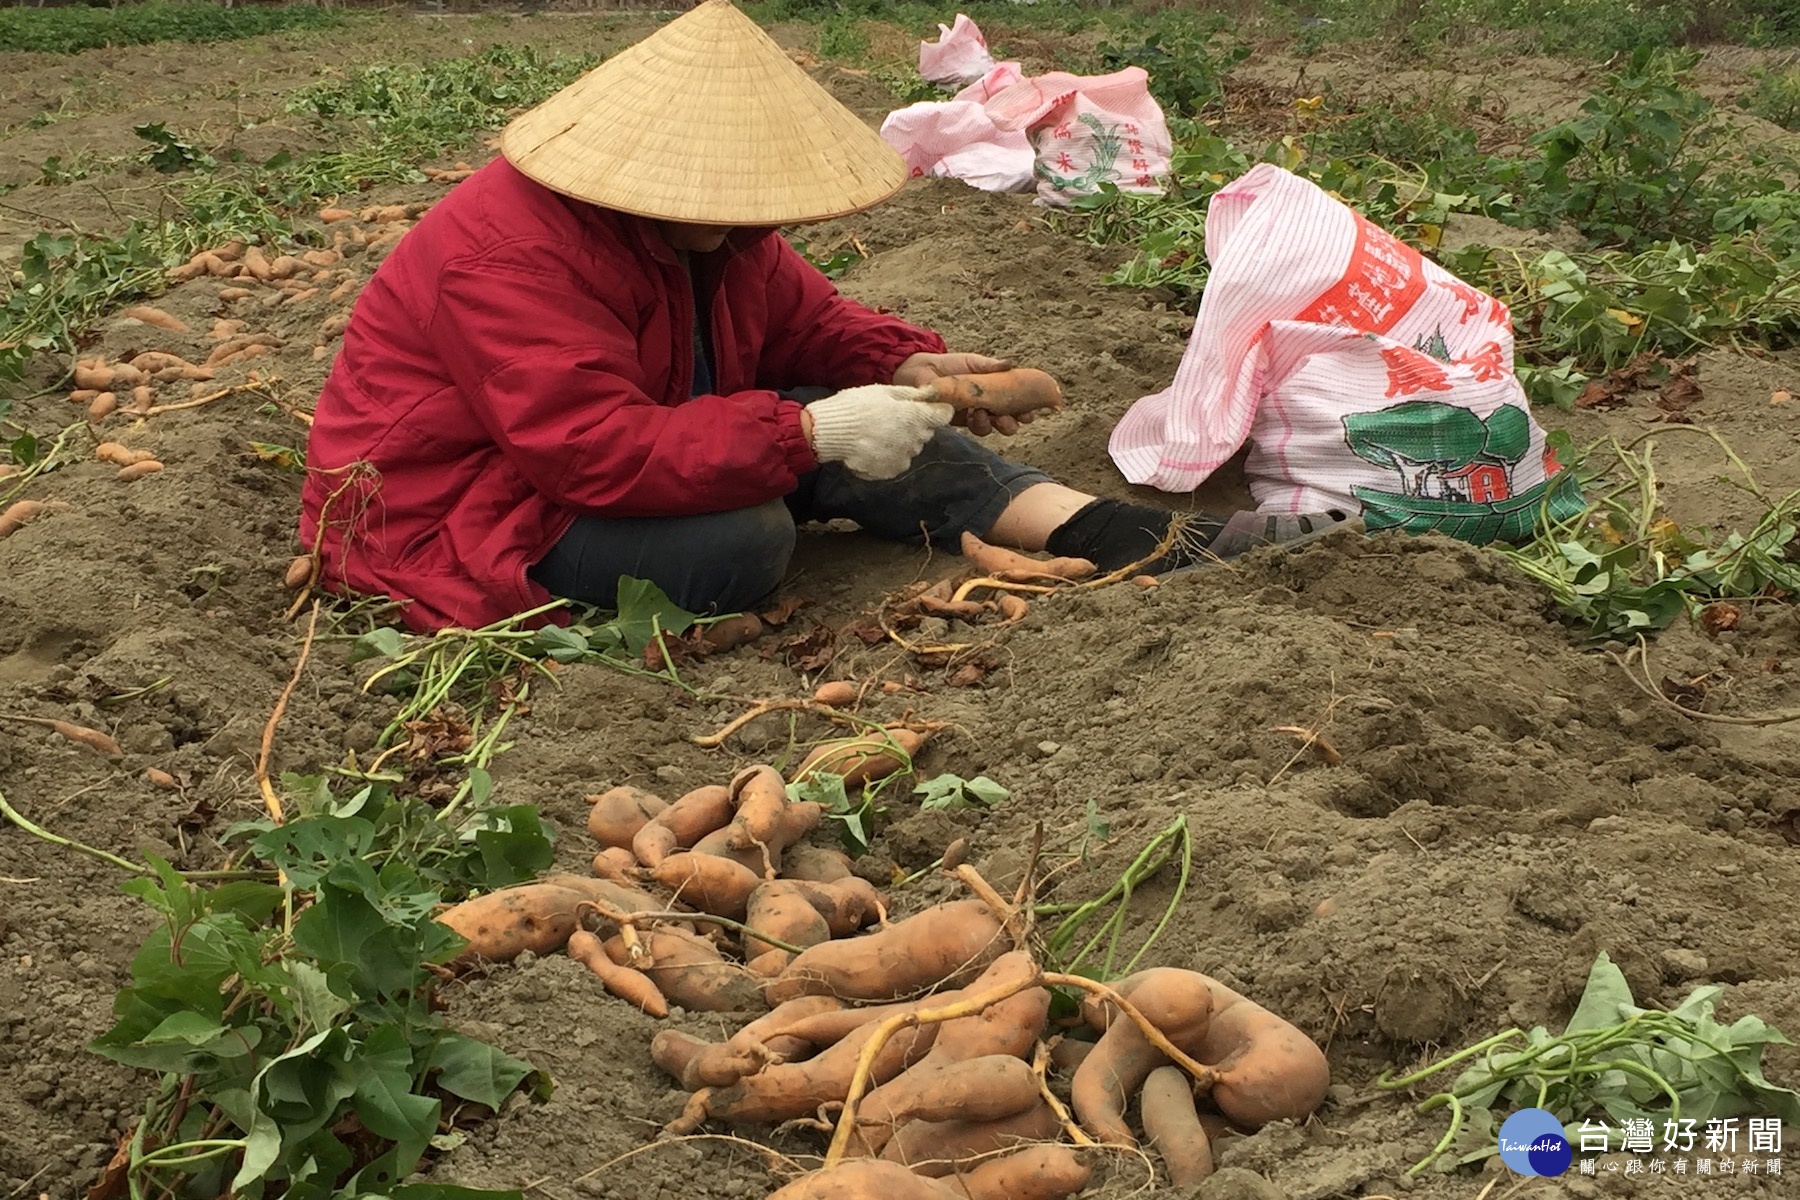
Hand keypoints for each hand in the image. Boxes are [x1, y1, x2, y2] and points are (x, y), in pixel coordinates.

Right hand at [804, 384, 954, 479]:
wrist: (830, 432)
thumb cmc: (857, 406)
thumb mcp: (885, 391)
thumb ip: (913, 394)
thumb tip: (932, 393)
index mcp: (917, 418)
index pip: (944, 415)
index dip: (936, 409)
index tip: (925, 406)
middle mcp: (915, 441)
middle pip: (926, 432)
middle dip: (915, 424)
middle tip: (891, 417)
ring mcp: (903, 459)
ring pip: (911, 447)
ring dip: (901, 440)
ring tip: (878, 432)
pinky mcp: (890, 471)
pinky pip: (897, 461)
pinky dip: (889, 454)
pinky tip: (872, 445)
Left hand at [892, 351, 1028, 436]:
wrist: (921, 372)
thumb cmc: (949, 365)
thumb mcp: (972, 362)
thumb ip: (990, 366)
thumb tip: (1010, 364)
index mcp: (996, 389)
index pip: (1017, 401)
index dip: (1027, 407)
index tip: (1031, 408)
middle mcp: (989, 404)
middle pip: (1010, 420)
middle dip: (1015, 421)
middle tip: (1014, 417)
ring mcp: (975, 415)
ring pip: (994, 427)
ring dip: (997, 424)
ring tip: (989, 414)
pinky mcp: (961, 422)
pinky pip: (976, 428)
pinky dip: (979, 424)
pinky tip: (974, 415)